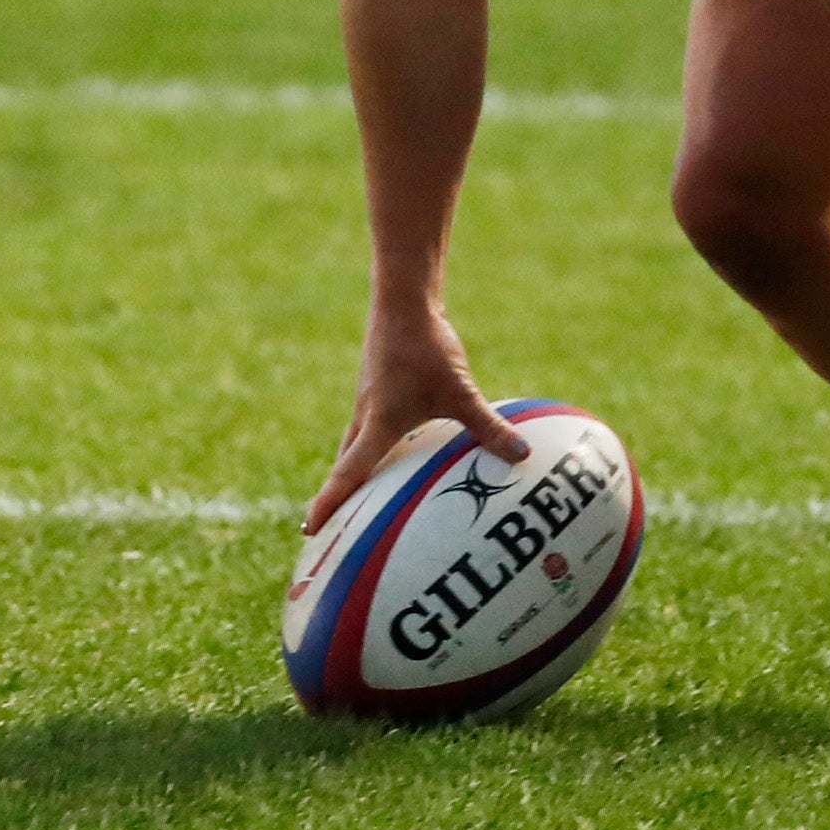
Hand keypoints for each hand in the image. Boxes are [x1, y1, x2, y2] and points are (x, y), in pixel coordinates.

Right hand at [303, 299, 530, 533]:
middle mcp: (366, 417)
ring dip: (349, 473)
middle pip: (344, 466)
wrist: (402, 299)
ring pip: (353, 447)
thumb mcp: (460, 390)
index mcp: (378, 425)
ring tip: (352, 497)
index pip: (348, 474)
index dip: (328, 504)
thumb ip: (488, 426)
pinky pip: (367, 428)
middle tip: (321, 527)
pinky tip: (390, 451)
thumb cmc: (425, 346)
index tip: (308, 530)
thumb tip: (522, 456)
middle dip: (334, 497)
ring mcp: (368, 401)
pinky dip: (367, 449)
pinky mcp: (376, 386)